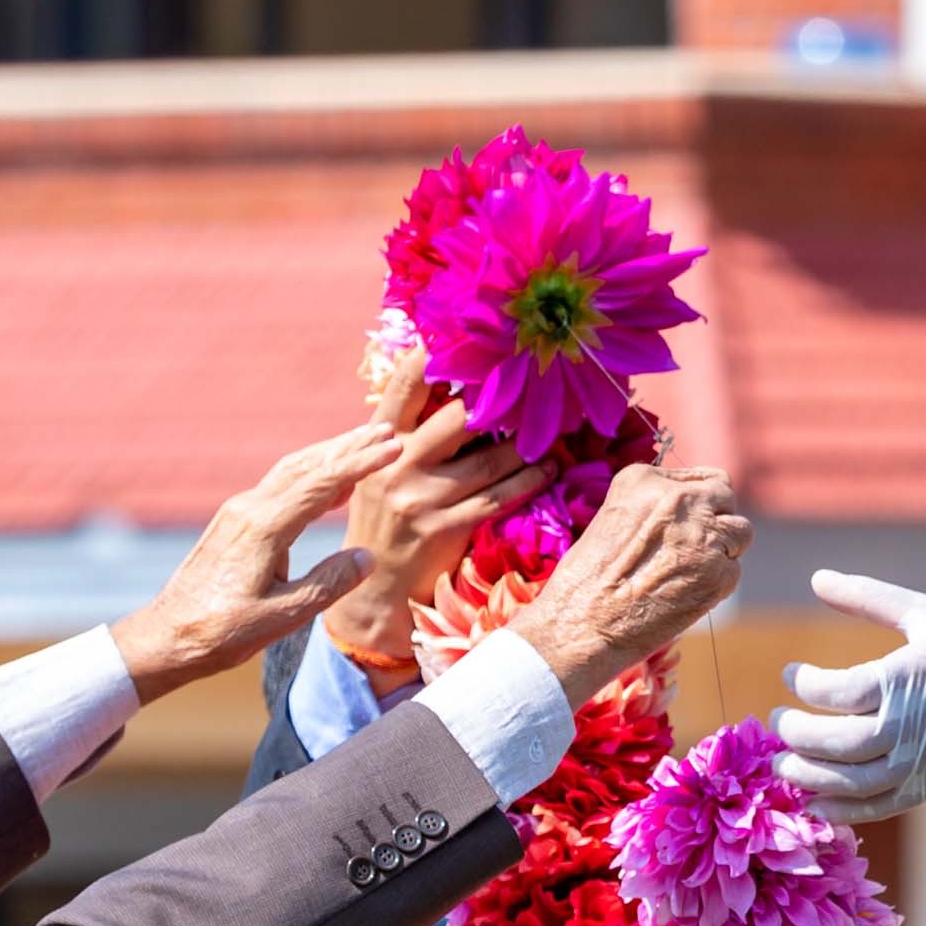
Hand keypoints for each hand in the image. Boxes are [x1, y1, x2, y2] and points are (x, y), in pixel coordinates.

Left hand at [108, 422, 396, 700]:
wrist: (165, 636)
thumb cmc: (221, 633)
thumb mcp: (282, 617)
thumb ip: (327, 584)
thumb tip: (367, 556)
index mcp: (263, 527)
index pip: (321, 483)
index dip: (361, 463)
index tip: (394, 447)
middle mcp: (249, 509)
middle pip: (307, 465)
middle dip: (348, 446)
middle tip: (386, 430)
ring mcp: (238, 512)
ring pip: (291, 471)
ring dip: (329, 454)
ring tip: (363, 442)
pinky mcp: (234, 522)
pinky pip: (280, 485)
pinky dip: (311, 473)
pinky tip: (328, 482)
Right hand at [325, 353, 557, 664]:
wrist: (372, 593)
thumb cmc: (383, 522)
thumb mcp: (379, 473)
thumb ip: (405, 435)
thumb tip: (444, 385)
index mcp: (379, 446)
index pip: (402, 389)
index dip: (428, 356)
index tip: (456, 331)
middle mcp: (397, 465)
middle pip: (457, 416)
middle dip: (498, 399)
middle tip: (534, 379)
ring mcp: (421, 499)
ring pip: (487, 458)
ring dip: (526, 442)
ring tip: (553, 428)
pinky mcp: (445, 529)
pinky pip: (499, 497)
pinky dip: (528, 480)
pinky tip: (548, 469)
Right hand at [510, 465, 748, 704]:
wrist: (581, 625)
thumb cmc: (586, 579)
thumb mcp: (612, 517)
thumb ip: (653, 505)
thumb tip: (693, 506)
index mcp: (647, 480)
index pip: (704, 478)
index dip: (700, 501)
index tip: (691, 520)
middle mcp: (681, 500)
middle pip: (726, 498)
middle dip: (716, 519)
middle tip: (694, 546)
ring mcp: (704, 536)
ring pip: (740, 531)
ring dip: (724, 548)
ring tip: (690, 569)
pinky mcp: (718, 574)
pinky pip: (734, 569)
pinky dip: (717, 581)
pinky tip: (685, 593)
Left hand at [768, 572, 925, 823]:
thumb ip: (869, 597)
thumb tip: (817, 577)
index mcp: (904, 679)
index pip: (833, 691)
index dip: (803, 684)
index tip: (792, 674)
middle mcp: (906, 728)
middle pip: (831, 743)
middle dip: (793, 734)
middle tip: (777, 721)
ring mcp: (916, 765)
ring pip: (846, 782)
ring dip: (806, 776)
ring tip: (785, 763)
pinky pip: (874, 807)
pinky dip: (839, 808)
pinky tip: (815, 799)